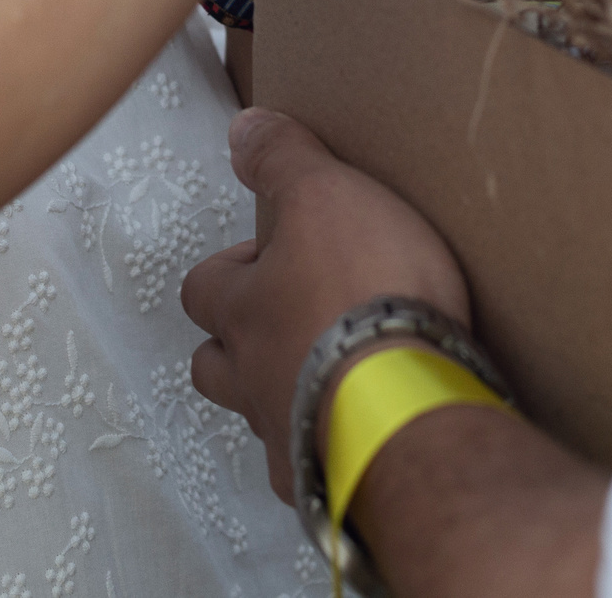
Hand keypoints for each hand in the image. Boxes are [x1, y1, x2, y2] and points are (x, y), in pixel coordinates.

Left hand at [182, 109, 469, 500]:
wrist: (410, 405)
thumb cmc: (362, 296)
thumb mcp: (324, 195)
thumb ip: (282, 160)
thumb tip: (243, 130)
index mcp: (242, 310)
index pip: (202, 287)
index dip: (228, 267)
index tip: (268, 250)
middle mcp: (252, 379)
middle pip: (213, 368)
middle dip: (235, 345)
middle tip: (284, 319)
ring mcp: (289, 438)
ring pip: (261, 419)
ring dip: (280, 396)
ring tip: (326, 375)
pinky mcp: (335, 481)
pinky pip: (316, 466)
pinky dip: (330, 446)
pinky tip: (364, 431)